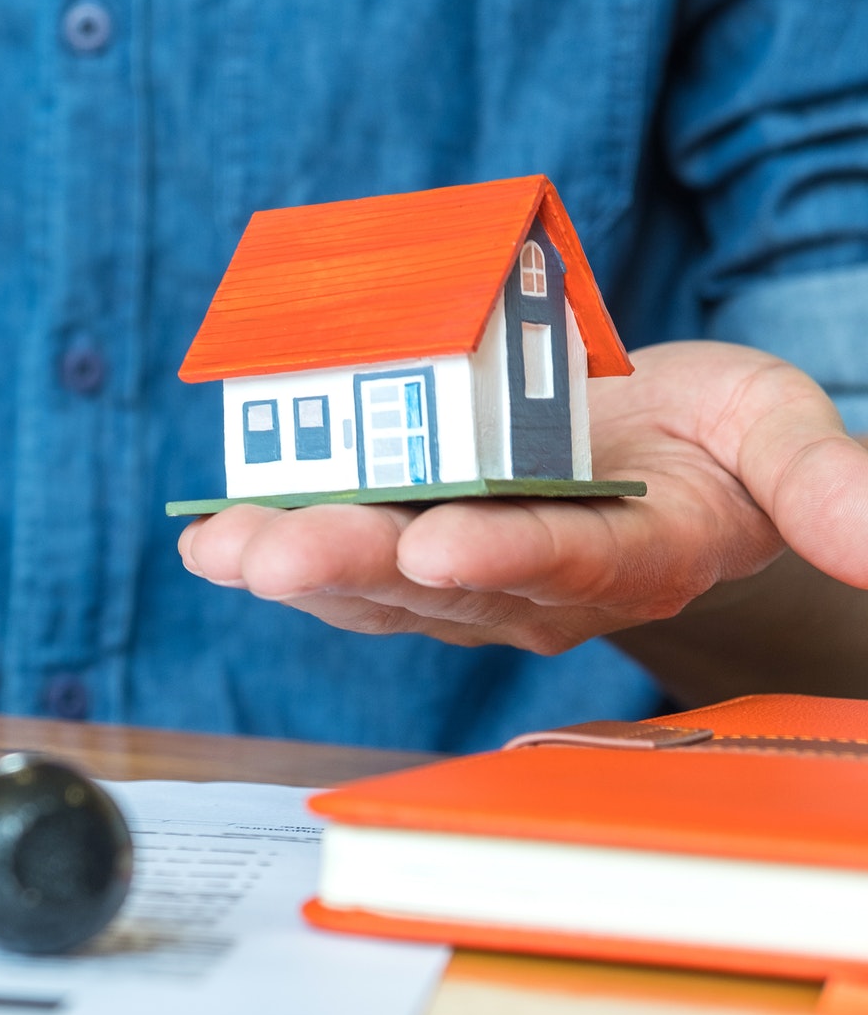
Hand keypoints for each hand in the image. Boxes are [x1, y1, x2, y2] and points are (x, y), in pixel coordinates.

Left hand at [177, 341, 867, 655]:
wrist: (660, 441)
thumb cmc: (721, 435)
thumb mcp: (780, 432)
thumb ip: (830, 485)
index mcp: (637, 555)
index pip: (568, 560)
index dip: (504, 555)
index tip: (440, 544)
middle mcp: (538, 582)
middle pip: (440, 580)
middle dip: (353, 563)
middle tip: (276, 553)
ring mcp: (465, 573)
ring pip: (372, 581)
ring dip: (294, 564)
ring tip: (221, 552)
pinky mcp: (411, 548)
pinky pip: (340, 558)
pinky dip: (274, 545)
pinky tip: (209, 542)